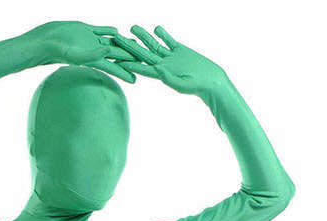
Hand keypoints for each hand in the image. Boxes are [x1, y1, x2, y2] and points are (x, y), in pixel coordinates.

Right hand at [26, 21, 136, 81]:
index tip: (136, 79)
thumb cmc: (58, 52)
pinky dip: (109, 30)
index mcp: (95, 59)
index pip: (114, 67)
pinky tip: (117, 31)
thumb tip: (108, 51)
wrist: (46, 41)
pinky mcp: (86, 29)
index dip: (125, 72)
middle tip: (142, 61)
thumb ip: (92, 54)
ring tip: (134, 44)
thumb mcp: (76, 56)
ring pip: (111, 41)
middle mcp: (94, 51)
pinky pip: (101, 30)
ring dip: (122, 43)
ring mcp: (91, 40)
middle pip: (116, 55)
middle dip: (128, 58)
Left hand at [109, 25, 226, 95]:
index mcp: (160, 74)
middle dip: (130, 46)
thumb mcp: (181, 84)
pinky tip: (155, 28)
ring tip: (133, 27)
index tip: (117, 59)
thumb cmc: (196, 87)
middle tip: (116, 38)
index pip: (141, 67)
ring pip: (154, 44)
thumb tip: (157, 68)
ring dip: (143, 36)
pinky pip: (169, 41)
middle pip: (143, 54)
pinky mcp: (180, 50)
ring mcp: (170, 57)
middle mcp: (163, 65)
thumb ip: (168, 78)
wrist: (210, 81)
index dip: (129, 63)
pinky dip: (163, 34)